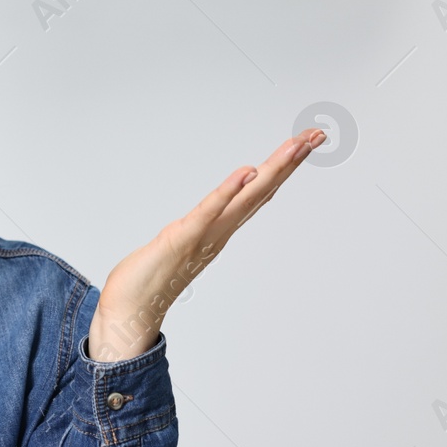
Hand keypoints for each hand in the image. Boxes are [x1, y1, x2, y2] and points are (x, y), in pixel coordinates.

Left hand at [86, 127, 327, 362]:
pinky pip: (209, 211)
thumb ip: (198, 229)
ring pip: (245, 198)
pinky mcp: (182, 238)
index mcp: (219, 229)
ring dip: (272, 170)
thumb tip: (208, 216)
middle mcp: (219, 232)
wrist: (130, 311)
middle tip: (316, 135)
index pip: (257, 193)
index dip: (282, 168)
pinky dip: (229, 191)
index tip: (304, 142)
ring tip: (295, 145)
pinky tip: (247, 172)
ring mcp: (204, 236)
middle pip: (261, 190)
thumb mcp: (182, 242)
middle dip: (289, 162)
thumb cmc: (149, 279)